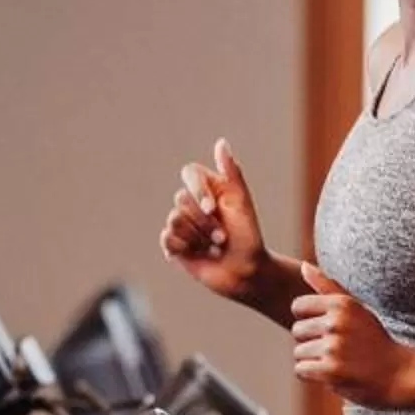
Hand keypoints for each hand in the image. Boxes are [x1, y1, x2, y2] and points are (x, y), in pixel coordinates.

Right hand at [161, 138, 268, 301]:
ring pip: (173, 220)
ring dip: (197, 237)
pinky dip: (184, 247)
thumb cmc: (248, 237)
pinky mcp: (174, 244)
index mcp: (210, 188)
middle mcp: (194, 204)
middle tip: (222, 238)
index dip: (198, 190)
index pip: (189, 173)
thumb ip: (231, 172)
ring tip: (214, 248)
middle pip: (180, 199)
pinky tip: (199, 254)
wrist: (246, 272)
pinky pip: (167, 238)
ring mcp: (183, 224)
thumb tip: (221, 142)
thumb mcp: (242, 202)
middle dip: (203, 222)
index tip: (213, 209)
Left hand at [290, 261, 414, 408]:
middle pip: (297, 331)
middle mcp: (336, 322)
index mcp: (341, 303)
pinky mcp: (331, 371)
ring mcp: (333, 347)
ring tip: (338, 362)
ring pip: (299, 352)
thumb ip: (327, 286)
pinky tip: (333, 374)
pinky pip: (301, 370)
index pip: (298, 306)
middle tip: (337, 349)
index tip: (326, 330)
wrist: (400, 374)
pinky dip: (313, 375)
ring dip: (313, 361)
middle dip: (311, 342)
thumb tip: (303, 265)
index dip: (308, 320)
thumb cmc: (375, 340)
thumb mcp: (356, 308)